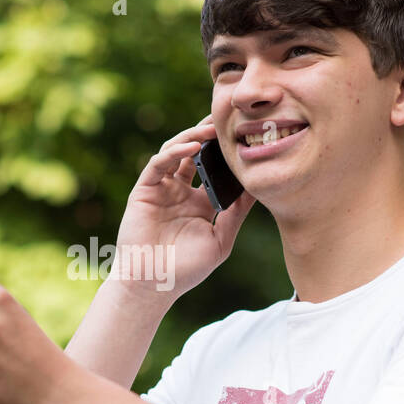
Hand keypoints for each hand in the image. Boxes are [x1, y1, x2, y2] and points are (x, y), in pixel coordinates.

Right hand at [112, 113, 255, 302]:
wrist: (153, 284)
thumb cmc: (186, 270)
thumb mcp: (221, 240)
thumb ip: (236, 214)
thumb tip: (258, 189)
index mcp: (200, 203)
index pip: (215, 169)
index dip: (227, 153)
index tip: (247, 138)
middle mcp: (180, 192)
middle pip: (196, 153)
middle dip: (210, 135)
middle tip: (229, 119)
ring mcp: (161, 189)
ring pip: (176, 152)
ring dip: (193, 137)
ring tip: (212, 129)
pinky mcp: (144, 190)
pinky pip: (159, 164)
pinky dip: (175, 152)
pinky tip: (192, 147)